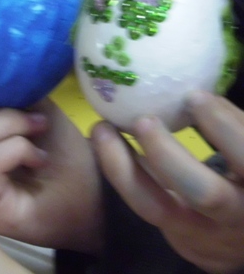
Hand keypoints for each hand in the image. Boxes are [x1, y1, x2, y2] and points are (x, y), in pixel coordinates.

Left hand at [92, 90, 243, 272]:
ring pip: (154, 206)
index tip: (194, 97)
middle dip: (168, 154)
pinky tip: (106, 143)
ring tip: (103, 128)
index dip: (224, 128)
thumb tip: (198, 95)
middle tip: (143, 120)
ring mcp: (202, 234)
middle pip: (202, 192)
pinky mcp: (175, 237)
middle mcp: (236, 218)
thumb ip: (233, 127)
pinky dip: (121, 172)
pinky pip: (142, 204)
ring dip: (122, 165)